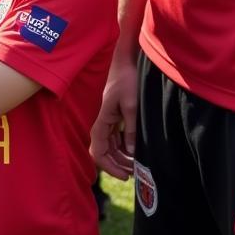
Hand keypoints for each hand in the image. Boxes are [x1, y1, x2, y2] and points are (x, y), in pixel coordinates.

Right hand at [90, 53, 138, 179]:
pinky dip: (123, 146)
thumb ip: (131, 130)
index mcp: (103, 120)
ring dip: (121, 157)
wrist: (125, 59)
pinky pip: (115, 137)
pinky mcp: (114, 115)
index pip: (98, 150)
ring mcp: (108, 118)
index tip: (125, 175)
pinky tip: (135, 151)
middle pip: (103, 151)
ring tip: (136, 165)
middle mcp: (102, 121)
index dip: (109, 166)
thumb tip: (132, 152)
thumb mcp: (132, 106)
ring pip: (110, 145)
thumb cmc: (127, 79)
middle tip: (134, 174)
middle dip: (117, 164)